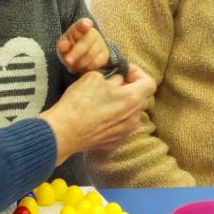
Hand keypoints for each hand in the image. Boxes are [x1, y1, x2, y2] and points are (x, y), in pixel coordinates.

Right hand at [39, 63, 155, 164]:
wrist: (64, 131)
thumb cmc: (79, 103)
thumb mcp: (94, 77)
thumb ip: (112, 77)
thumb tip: (117, 81)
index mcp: (132, 99)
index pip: (149, 83)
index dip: (139, 73)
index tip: (125, 71)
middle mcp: (134, 117)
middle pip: (141, 98)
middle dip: (130, 88)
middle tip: (113, 83)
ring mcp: (126, 132)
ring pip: (131, 113)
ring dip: (122, 105)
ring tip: (104, 101)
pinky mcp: (116, 141)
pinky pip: (121, 126)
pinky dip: (115, 119)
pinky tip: (98, 116)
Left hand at [57, 18, 109, 73]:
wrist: (83, 51)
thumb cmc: (71, 45)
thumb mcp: (64, 43)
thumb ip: (63, 44)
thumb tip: (63, 46)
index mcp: (81, 26)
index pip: (84, 24)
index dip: (85, 24)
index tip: (85, 25)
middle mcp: (94, 33)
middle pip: (86, 43)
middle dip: (76, 53)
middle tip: (68, 61)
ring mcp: (101, 43)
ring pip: (91, 55)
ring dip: (80, 63)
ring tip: (72, 67)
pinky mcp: (105, 54)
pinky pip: (96, 63)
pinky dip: (87, 68)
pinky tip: (80, 68)